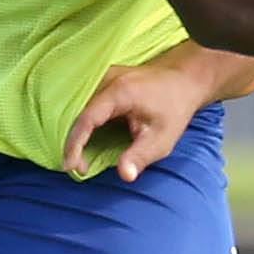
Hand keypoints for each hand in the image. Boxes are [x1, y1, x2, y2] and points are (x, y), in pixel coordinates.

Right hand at [61, 55, 212, 180]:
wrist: (183, 80)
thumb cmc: (175, 108)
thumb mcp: (162, 138)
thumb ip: (141, 156)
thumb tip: (124, 176)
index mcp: (119, 92)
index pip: (87, 119)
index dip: (74, 144)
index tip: (70, 167)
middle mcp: (106, 80)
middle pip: (78, 113)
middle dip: (73, 142)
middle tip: (76, 168)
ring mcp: (103, 78)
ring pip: (79, 108)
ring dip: (76, 133)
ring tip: (79, 159)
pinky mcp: (104, 81)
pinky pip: (86, 103)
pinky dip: (83, 124)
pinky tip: (86, 142)